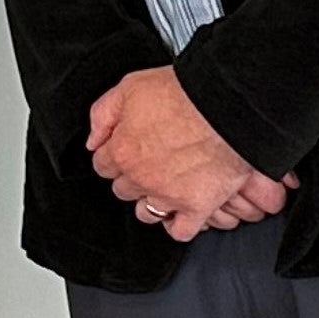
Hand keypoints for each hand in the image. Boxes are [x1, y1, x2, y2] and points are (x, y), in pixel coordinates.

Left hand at [87, 69, 277, 236]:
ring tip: (164, 187)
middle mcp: (142, 178)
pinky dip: (178, 225)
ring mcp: (169, 195)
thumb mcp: (130, 87)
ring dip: (151, 201)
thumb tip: (93, 140)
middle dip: (132, 177)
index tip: (125, 151)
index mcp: (122, 151)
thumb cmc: (184, 93)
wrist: (226, 105)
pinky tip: (180, 212)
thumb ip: (103, 114)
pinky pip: (180, 231)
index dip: (114, 155)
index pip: (102, 165)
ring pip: (147, 213)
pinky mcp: (198, 206)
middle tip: (150, 163)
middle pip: (123, 189)